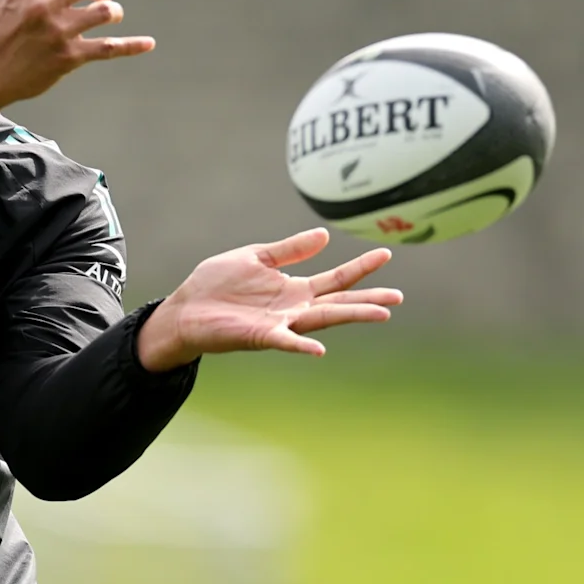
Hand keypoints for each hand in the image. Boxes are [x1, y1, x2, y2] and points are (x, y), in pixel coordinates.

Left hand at [136, 228, 402, 370]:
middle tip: (399, 297)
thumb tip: (325, 235)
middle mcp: (293, 309)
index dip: (360, 268)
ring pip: (322, 321)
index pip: (335, 278)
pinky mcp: (259, 336)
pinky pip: (285, 341)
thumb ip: (289, 250)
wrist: (184, 309)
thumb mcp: (256, 257)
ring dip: (351, 317)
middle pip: (339, 303)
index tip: (386, 254)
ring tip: (382, 314)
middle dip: (368, 300)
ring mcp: (280, 324)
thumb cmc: (216, 285)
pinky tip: (319, 348)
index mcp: (293, 289)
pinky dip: (302, 345)